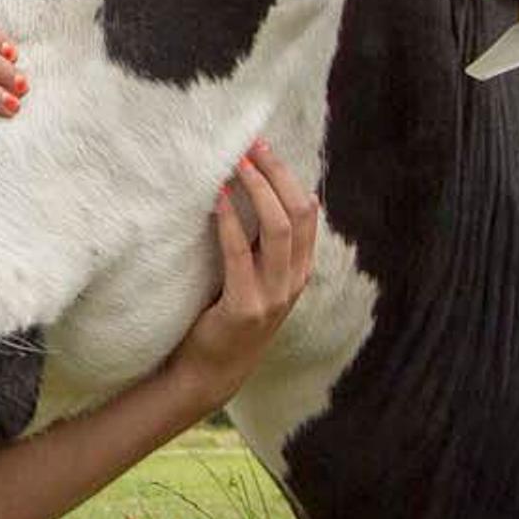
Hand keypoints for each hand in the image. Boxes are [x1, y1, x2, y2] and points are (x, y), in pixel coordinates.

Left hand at [162, 141, 318, 408]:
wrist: (211, 373)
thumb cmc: (226, 318)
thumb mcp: (254, 278)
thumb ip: (259, 247)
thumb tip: (247, 193)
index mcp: (299, 271)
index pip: (307, 214)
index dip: (288, 176)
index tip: (264, 146)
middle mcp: (293, 281)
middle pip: (298, 213)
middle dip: (276, 173)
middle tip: (251, 145)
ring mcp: (273, 296)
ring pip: (278, 229)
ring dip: (257, 189)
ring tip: (236, 163)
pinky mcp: (245, 307)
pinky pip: (241, 254)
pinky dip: (231, 221)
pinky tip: (219, 199)